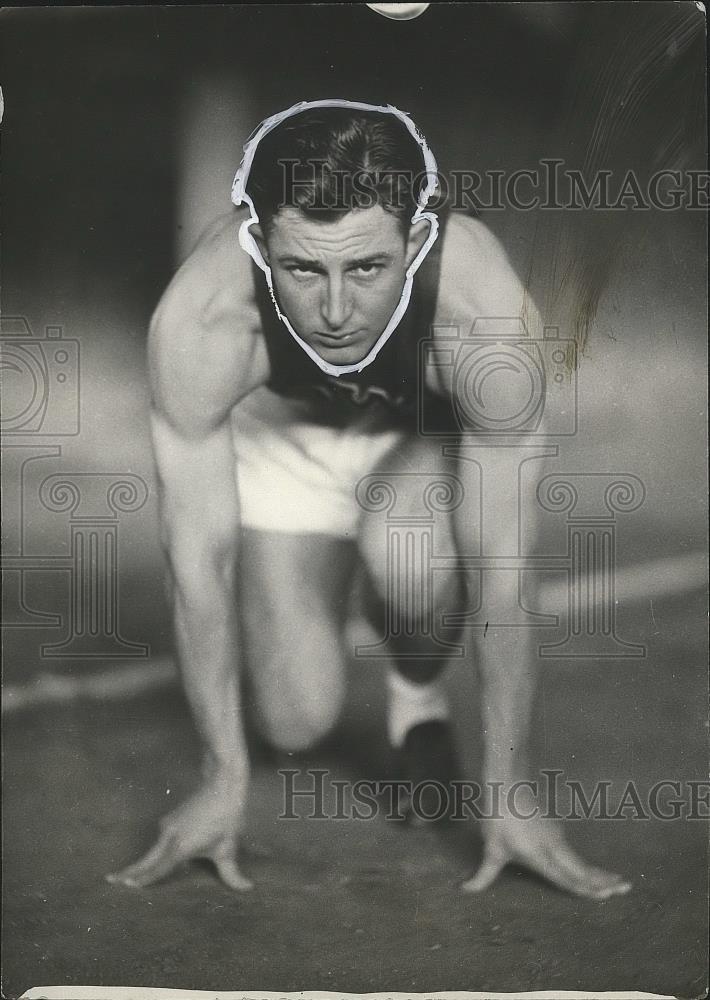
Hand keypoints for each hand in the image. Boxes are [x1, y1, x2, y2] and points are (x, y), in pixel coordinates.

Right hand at [107, 771, 251, 890]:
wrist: (222, 784)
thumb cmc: (226, 817)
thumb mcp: (228, 848)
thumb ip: (232, 874)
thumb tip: (247, 889)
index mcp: (178, 847)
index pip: (156, 870)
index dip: (142, 880)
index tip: (125, 887)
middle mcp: (168, 837)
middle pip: (146, 860)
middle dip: (129, 871)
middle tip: (111, 880)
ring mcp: (168, 826)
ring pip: (153, 850)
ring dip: (145, 862)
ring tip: (132, 876)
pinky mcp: (172, 819)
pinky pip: (161, 841)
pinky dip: (157, 852)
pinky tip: (160, 859)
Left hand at [462, 809, 631, 899]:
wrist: (506, 781)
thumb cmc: (497, 815)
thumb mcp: (490, 847)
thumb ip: (483, 875)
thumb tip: (464, 891)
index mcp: (540, 854)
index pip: (567, 878)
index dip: (586, 889)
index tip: (605, 896)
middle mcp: (553, 846)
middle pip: (583, 869)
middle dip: (603, 881)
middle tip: (625, 889)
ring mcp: (556, 836)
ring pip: (580, 860)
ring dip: (597, 872)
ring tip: (616, 882)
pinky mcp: (555, 829)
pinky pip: (573, 853)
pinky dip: (586, 864)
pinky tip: (591, 871)